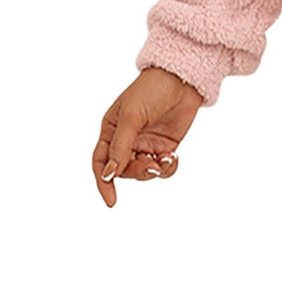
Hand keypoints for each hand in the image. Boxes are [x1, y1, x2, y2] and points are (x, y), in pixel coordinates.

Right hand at [93, 67, 204, 207]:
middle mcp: (126, 140)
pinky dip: (167, 167)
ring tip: (164, 161)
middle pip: (123, 170)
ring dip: (153, 171)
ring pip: (143, 170)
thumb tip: (109, 175)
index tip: (111, 200)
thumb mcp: (131, 118)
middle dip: (136, 172)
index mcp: (110, 130)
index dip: (103, 182)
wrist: (181, 80)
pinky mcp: (165, 147)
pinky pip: (162, 167)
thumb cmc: (150, 91)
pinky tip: (172, 157)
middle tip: (150, 166)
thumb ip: (121, 147)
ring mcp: (146, 144)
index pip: (100, 162)